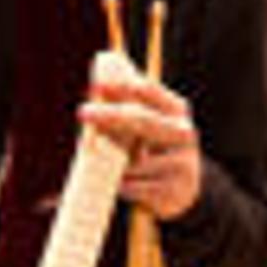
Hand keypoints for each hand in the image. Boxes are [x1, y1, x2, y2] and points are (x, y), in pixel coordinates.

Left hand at [80, 67, 202, 220]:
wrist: (182, 187)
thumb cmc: (151, 145)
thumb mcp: (144, 121)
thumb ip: (123, 100)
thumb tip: (100, 76)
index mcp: (176, 109)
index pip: (149, 92)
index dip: (123, 86)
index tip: (97, 85)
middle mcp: (184, 133)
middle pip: (142, 120)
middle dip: (110, 115)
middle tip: (82, 111)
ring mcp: (182, 163)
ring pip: (133, 160)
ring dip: (112, 161)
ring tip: (109, 165)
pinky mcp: (174, 190)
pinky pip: (133, 186)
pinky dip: (121, 185)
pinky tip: (123, 183)